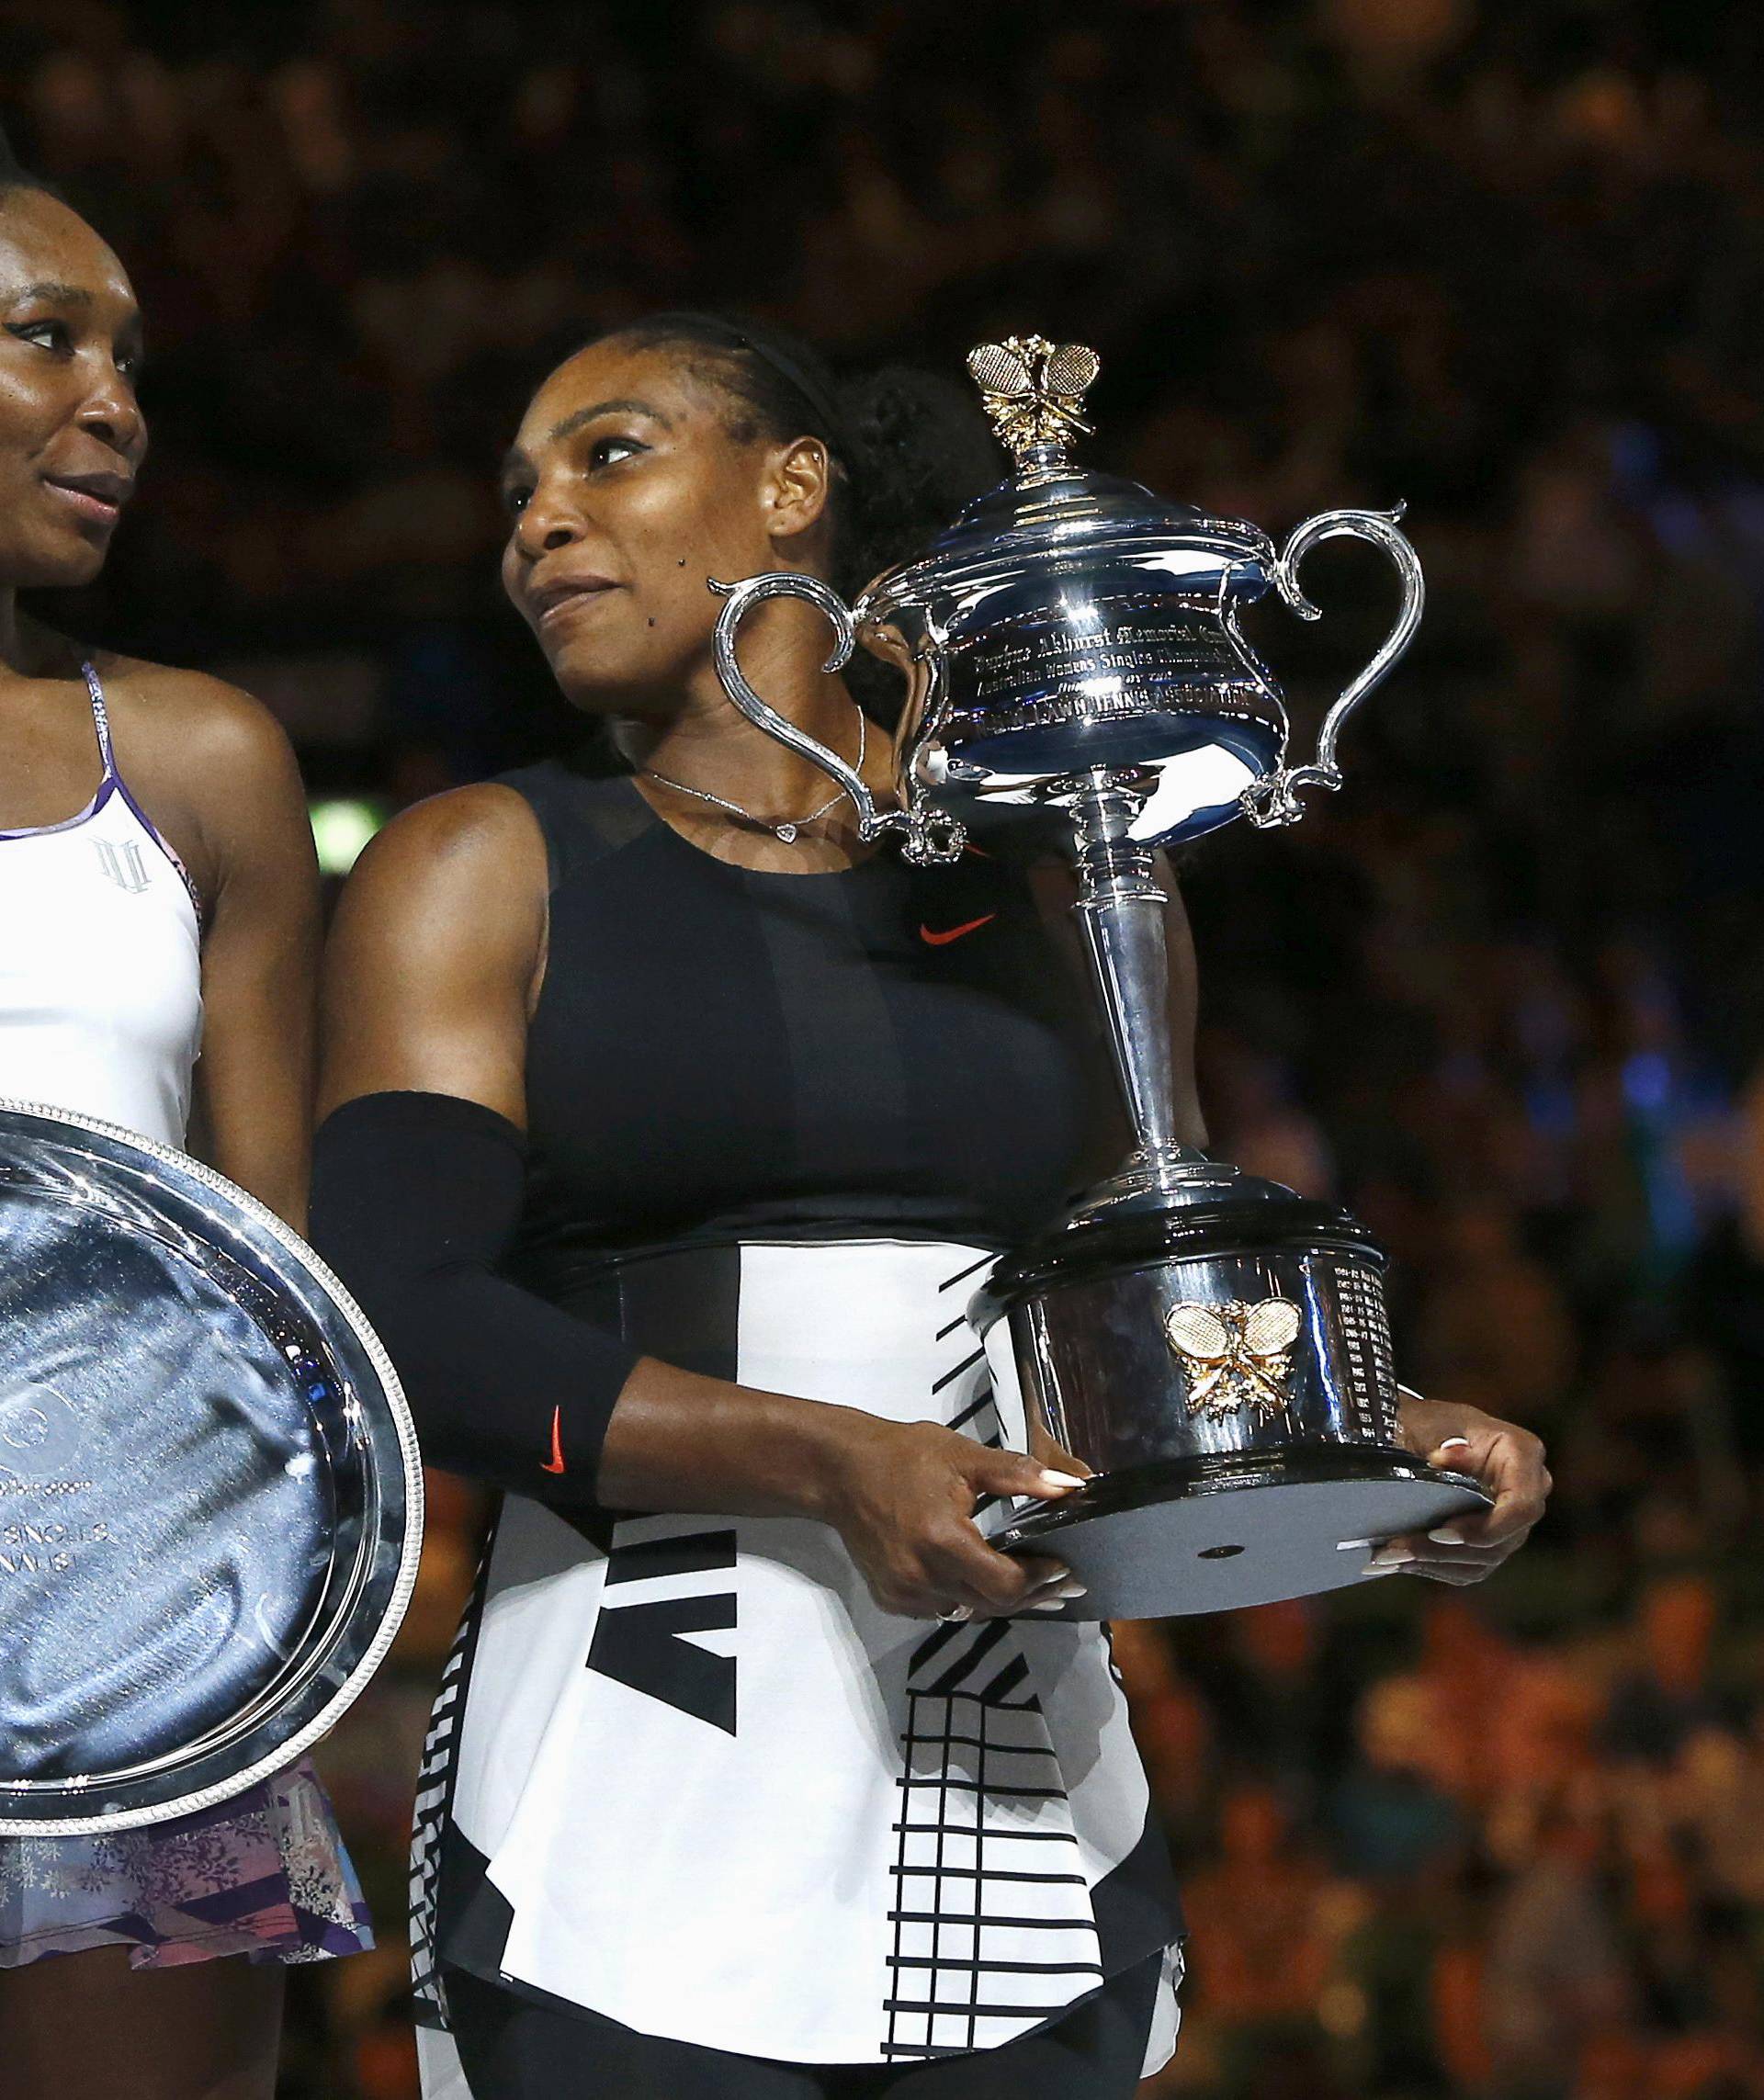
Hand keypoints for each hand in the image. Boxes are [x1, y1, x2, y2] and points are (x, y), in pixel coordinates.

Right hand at [816, 1413, 1089, 1620]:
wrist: (841, 1471)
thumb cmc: (904, 1457)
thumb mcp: (964, 1456)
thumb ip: (1019, 1474)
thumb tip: (1071, 1488)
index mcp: (943, 1540)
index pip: (1005, 1583)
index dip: (1041, 1580)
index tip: (1066, 1569)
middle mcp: (922, 1576)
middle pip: (992, 1605)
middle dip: (1031, 1595)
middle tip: (1062, 1583)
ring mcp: (903, 1593)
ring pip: (968, 1612)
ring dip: (999, 1601)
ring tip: (1031, 1585)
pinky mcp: (891, 1599)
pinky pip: (941, 1609)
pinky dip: (966, 1599)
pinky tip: (981, 1582)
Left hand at [1368, 1389, 1551, 1584]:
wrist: (1418, 1433)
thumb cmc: (1428, 1423)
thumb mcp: (1432, 1422)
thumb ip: (1443, 1438)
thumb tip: (1445, 1458)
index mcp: (1522, 1453)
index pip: (1521, 1505)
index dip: (1486, 1527)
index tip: (1441, 1532)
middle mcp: (1527, 1491)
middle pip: (1500, 1539)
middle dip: (1445, 1549)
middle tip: (1396, 1549)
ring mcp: (1512, 1521)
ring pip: (1482, 1559)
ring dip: (1432, 1561)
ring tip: (1387, 1557)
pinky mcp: (1492, 1542)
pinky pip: (1469, 1567)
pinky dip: (1433, 1566)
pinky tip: (1398, 1561)